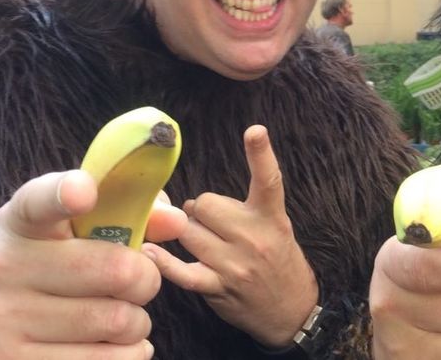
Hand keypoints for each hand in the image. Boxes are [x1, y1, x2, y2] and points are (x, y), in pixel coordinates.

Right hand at [0, 170, 184, 359]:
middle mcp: (1, 270)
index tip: (84, 192)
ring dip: (136, 322)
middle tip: (136, 282)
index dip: (65, 192)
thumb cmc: (51, 271)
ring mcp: (2, 324)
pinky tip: (107, 345)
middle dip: (145, 278)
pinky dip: (128, 353)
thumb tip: (175, 220)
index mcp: (18, 224)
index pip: (39, 200)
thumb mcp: (72, 234)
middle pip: (118, 270)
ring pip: (120, 322)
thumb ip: (128, 214)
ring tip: (116, 316)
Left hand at [144, 125, 316, 347]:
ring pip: (188, 232)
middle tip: (210, 224)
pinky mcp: (217, 287)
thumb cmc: (278, 261)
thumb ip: (243, 210)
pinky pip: (181, 270)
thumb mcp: (276, 228)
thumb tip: (190, 203)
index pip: (269, 180)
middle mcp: (254, 238)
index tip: (255, 131)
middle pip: (205, 204)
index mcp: (272, 218)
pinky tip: (149, 250)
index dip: (261, 154)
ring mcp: (234, 264)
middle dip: (200, 211)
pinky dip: (163, 260)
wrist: (291, 310)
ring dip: (186, 234)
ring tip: (202, 244)